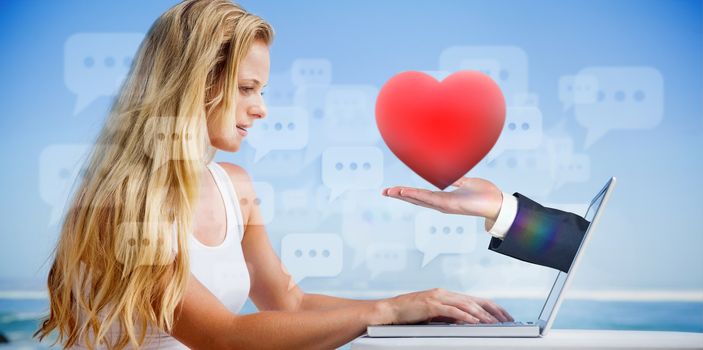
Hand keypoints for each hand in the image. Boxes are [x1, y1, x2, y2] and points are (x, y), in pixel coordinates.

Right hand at [373, 288, 512, 324]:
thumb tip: (466, 323)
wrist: (390, 311)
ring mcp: (438, 297)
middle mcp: (444, 293)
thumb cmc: (409, 314)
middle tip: (506, 320)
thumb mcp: (433, 315)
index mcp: (446, 295)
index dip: (492, 307)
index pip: (475, 299)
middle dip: (493, 310)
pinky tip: (474, 322)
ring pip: (467, 304)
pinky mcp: (431, 305)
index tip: (504, 316)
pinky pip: (453, 311)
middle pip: (475, 300)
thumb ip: (449, 316)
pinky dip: (465, 316)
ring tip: (494, 323)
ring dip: (482, 315)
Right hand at [382, 177, 503, 222]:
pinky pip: (429, 198)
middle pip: (415, 199)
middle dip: (399, 196)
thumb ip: (456, 180)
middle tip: (384, 192)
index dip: (406, 193)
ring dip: (404, 195)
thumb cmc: (485, 194)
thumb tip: (449, 174)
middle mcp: (441, 204)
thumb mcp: (467, 183)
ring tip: (390, 192)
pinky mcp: (449, 205)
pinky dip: (416, 195)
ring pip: (419, 199)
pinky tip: (406, 192)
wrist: (497, 203)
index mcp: (444, 199)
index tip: (393, 190)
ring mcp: (444, 205)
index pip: (421, 195)